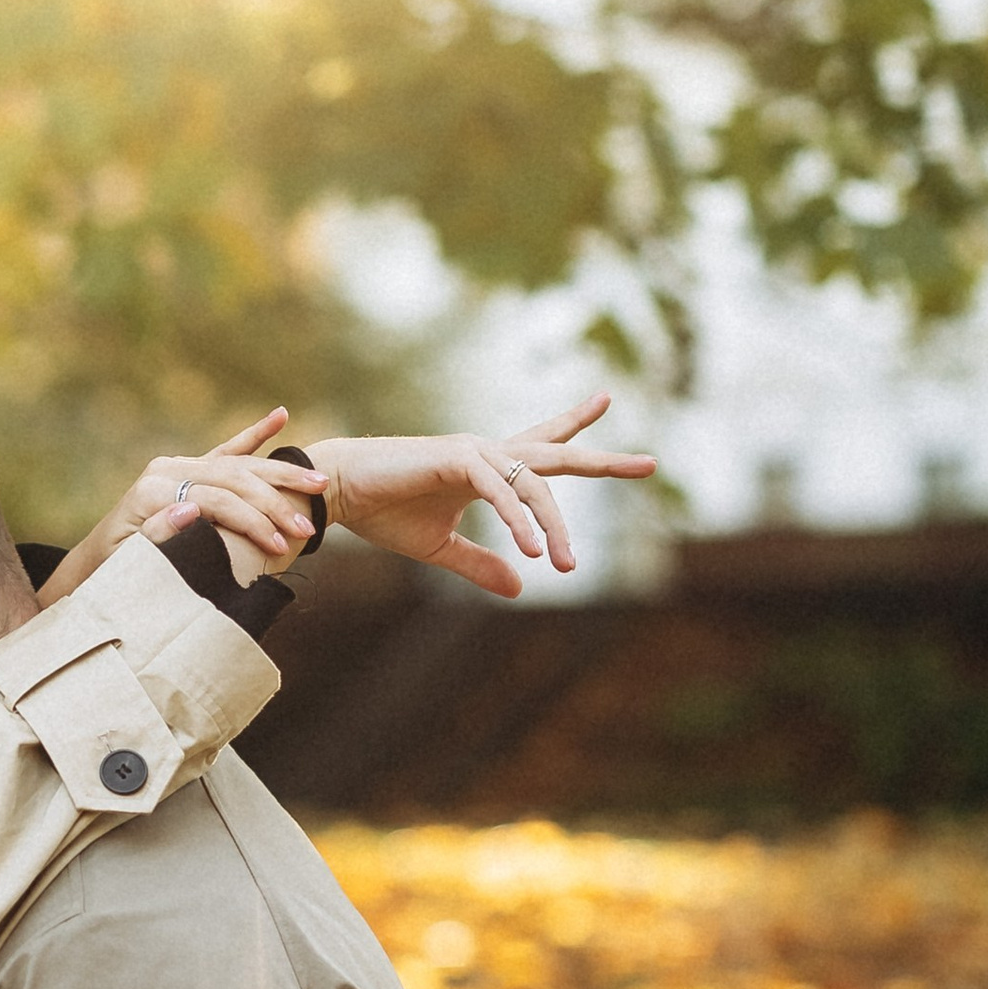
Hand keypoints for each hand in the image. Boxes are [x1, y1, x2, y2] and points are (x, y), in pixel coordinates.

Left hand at [37, 409, 324, 606]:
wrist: (92, 568)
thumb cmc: (112, 575)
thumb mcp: (129, 563)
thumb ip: (156, 535)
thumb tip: (190, 509)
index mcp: (153, 490)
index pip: (218, 499)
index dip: (253, 522)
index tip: (284, 547)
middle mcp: (165, 470)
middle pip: (233, 478)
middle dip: (275, 503)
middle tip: (309, 528)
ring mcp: (176, 467)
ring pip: (238, 463)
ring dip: (279, 473)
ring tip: (319, 480)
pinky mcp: (186, 470)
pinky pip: (226, 451)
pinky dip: (253, 434)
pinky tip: (280, 415)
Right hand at [309, 392, 655, 600]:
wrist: (338, 494)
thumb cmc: (382, 513)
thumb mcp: (440, 548)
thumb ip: (482, 564)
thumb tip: (521, 588)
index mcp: (485, 467)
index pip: (540, 444)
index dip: (575, 425)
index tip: (606, 400)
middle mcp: (486, 452)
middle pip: (555, 452)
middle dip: (602, 458)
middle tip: (649, 462)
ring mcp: (474, 452)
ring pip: (534, 483)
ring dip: (553, 526)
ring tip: (567, 565)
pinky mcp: (457, 460)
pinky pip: (501, 492)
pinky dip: (519, 520)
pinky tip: (533, 549)